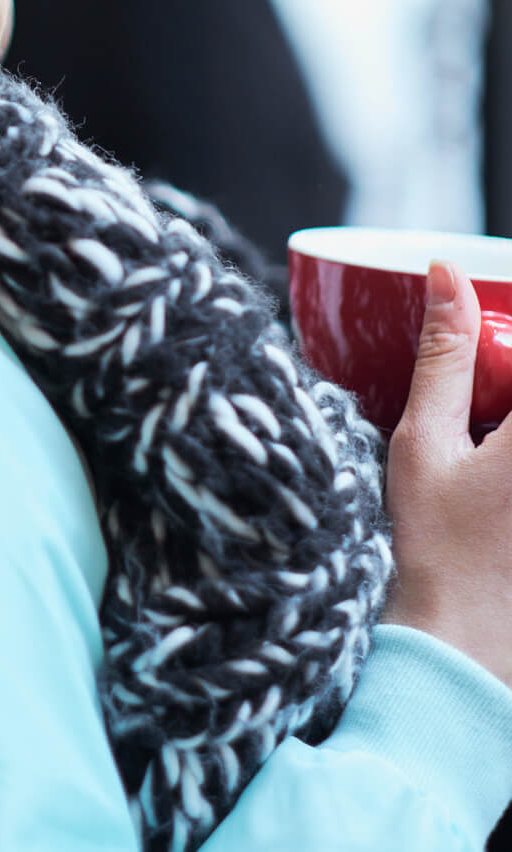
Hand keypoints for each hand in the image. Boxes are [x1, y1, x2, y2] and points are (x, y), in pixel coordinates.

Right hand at [383, 260, 511, 686]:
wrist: (461, 654)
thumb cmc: (434, 554)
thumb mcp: (424, 441)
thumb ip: (442, 354)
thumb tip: (445, 272)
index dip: (509, 327)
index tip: (491, 311)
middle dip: (502, 376)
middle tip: (479, 406)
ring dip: (501, 412)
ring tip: (483, 428)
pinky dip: (503, 440)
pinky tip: (496, 488)